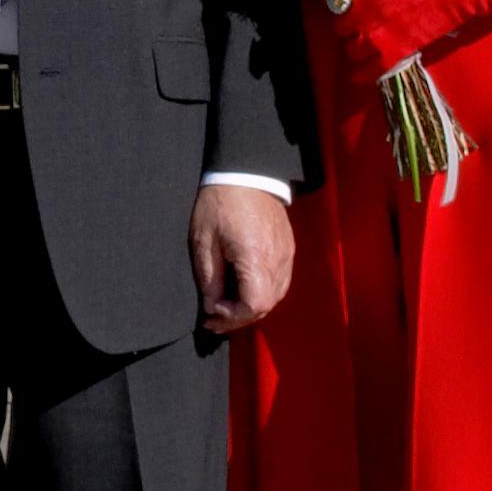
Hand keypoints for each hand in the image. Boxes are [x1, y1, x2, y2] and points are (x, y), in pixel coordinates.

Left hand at [191, 183, 294, 338]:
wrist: (246, 173)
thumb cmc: (220, 204)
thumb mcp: (204, 242)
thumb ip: (210, 279)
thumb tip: (213, 307)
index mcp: (256, 258)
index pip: (254, 306)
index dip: (232, 317)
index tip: (212, 313)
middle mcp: (277, 260)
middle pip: (267, 306)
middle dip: (239, 317)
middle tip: (214, 317)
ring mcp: (286, 255)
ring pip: (275, 296)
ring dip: (252, 307)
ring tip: (227, 305)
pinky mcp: (288, 249)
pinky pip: (280, 282)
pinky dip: (263, 292)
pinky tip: (243, 288)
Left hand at [340, 0, 491, 73]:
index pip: (340, 8)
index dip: (344, 14)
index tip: (350, 17)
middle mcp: (369, 13)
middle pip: (343, 32)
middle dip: (349, 34)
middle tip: (357, 36)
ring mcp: (383, 34)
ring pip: (353, 53)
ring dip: (357, 54)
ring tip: (364, 54)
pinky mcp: (401, 50)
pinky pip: (373, 69)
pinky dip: (368, 72)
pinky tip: (368, 73)